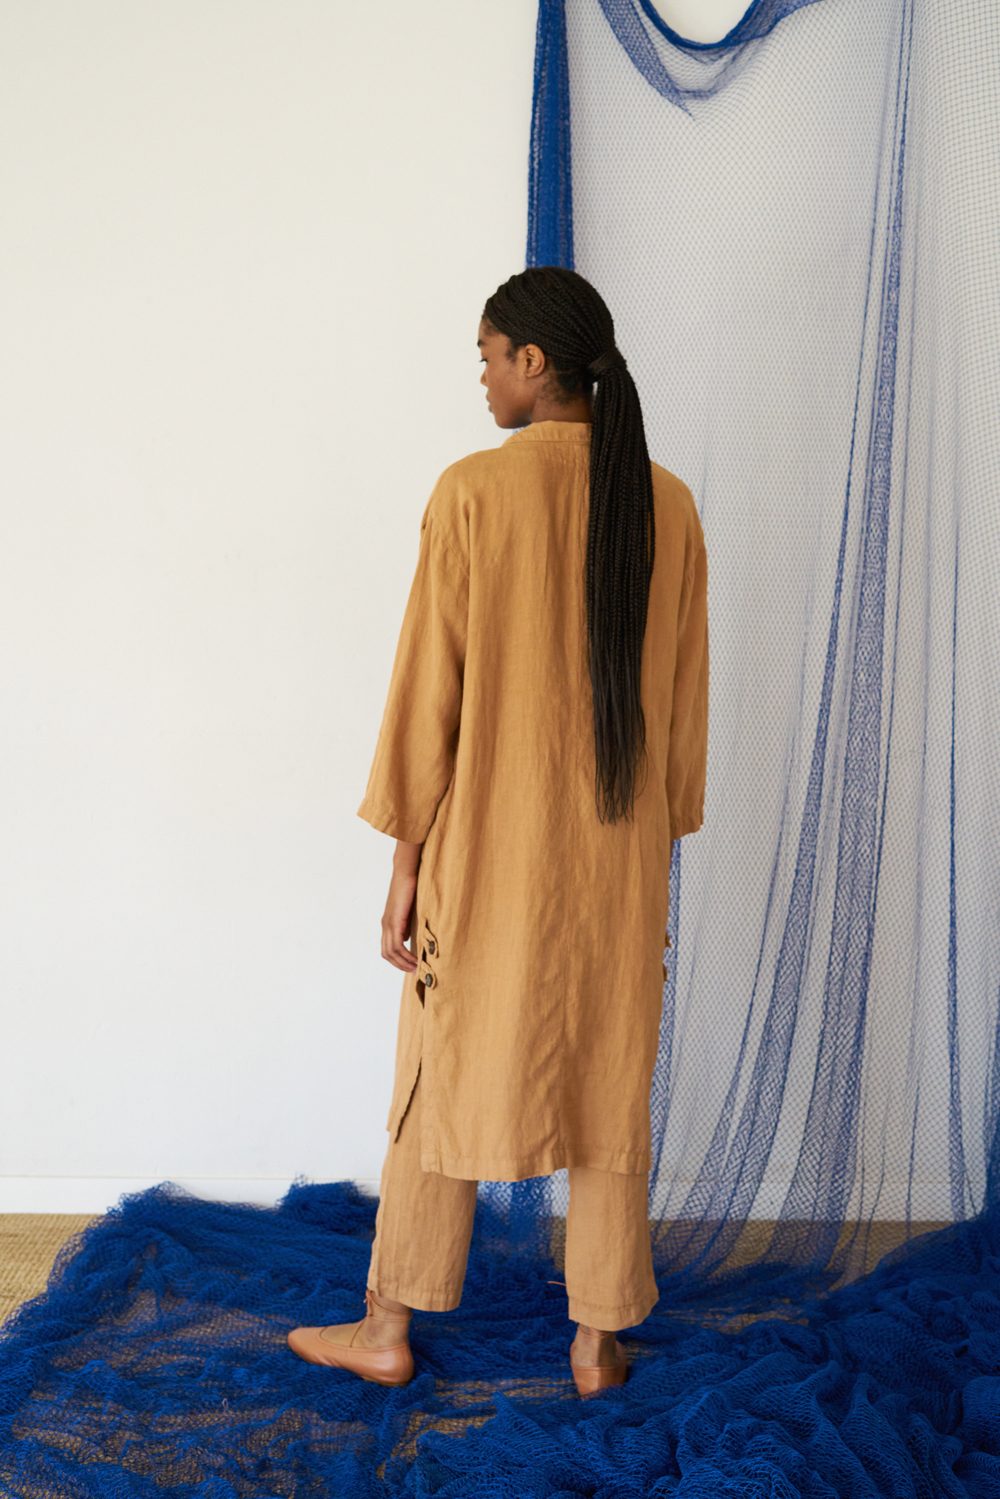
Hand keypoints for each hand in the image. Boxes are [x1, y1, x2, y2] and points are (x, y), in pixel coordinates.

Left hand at [380, 841, 421, 972]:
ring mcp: (388, 924)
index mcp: (388, 923)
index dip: (397, 960)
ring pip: (391, 952)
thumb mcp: (409, 910)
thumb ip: (407, 924)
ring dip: (403, 963)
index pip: (387, 948)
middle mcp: (385, 925)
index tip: (409, 965)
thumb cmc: (410, 888)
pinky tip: (415, 958)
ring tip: (416, 967)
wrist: (406, 873)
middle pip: (387, 954)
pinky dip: (406, 955)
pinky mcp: (394, 921)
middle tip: (414, 971)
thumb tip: (408, 937)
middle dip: (399, 965)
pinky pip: (397, 945)